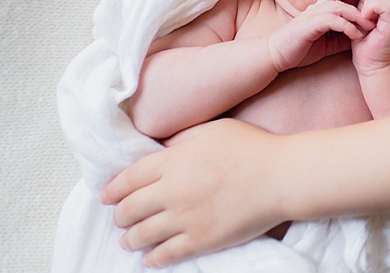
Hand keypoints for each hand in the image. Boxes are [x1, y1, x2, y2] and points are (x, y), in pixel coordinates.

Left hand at [102, 119, 285, 266]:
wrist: (282, 176)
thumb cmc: (254, 148)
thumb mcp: (214, 130)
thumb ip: (184, 140)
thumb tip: (163, 150)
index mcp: (174, 160)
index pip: (128, 178)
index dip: (112, 189)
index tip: (107, 196)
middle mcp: (173, 190)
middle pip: (129, 208)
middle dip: (119, 215)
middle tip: (119, 218)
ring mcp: (186, 217)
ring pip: (142, 234)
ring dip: (130, 238)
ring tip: (130, 240)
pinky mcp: (201, 239)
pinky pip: (165, 254)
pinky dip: (152, 258)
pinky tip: (149, 258)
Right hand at [267, 0, 375, 71]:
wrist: (276, 56)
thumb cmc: (301, 48)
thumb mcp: (328, 43)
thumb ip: (343, 36)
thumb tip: (362, 34)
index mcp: (321, 10)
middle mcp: (316, 8)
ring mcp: (311, 16)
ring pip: (338, 6)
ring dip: (356, 14)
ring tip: (371, 24)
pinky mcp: (308, 26)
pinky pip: (331, 21)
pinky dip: (346, 26)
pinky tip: (356, 35)